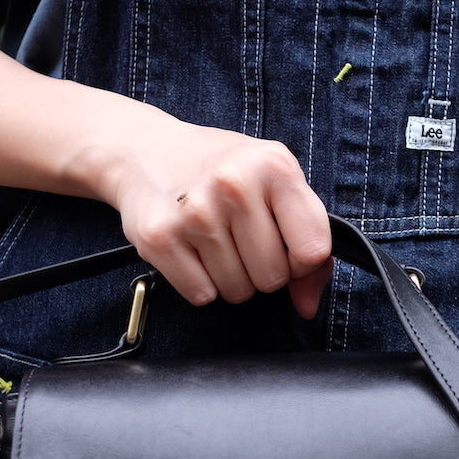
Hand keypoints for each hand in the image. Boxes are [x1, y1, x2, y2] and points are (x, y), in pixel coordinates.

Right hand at [97, 110, 332, 317]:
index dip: (303, 262)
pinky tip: (191, 249)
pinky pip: (202, 295)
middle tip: (240, 239)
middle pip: (273, 279)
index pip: (313, 251)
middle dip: (261, 270)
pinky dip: (200, 283)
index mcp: (274, 166)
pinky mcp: (159, 237)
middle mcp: (234, 185)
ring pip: (238, 291)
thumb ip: (307, 240)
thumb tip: (307, 306)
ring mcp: (194, 212)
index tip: (285, 246)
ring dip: (229, 278)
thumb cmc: (221, 172)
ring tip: (214, 240)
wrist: (145, 152)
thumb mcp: (274, 184)